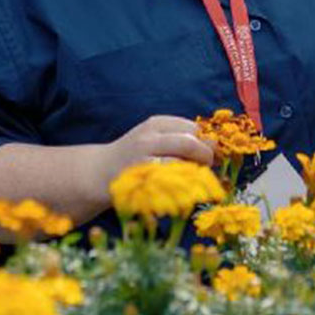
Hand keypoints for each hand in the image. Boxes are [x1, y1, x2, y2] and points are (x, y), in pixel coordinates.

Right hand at [92, 115, 215, 189]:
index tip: (209, 152)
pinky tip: (181, 191)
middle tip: (206, 166)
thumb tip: (215, 145)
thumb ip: (181, 139)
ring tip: (193, 179)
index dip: (205, 141)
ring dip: (194, 174)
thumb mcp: (155, 138)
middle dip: (204, 156)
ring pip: (181, 165)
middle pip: (189, 144)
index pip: (192, 128)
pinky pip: (169, 184)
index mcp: (155, 124)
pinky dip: (181, 188)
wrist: (99, 172)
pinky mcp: (139, 182)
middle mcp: (148, 138)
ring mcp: (142, 160)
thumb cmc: (135, 155)